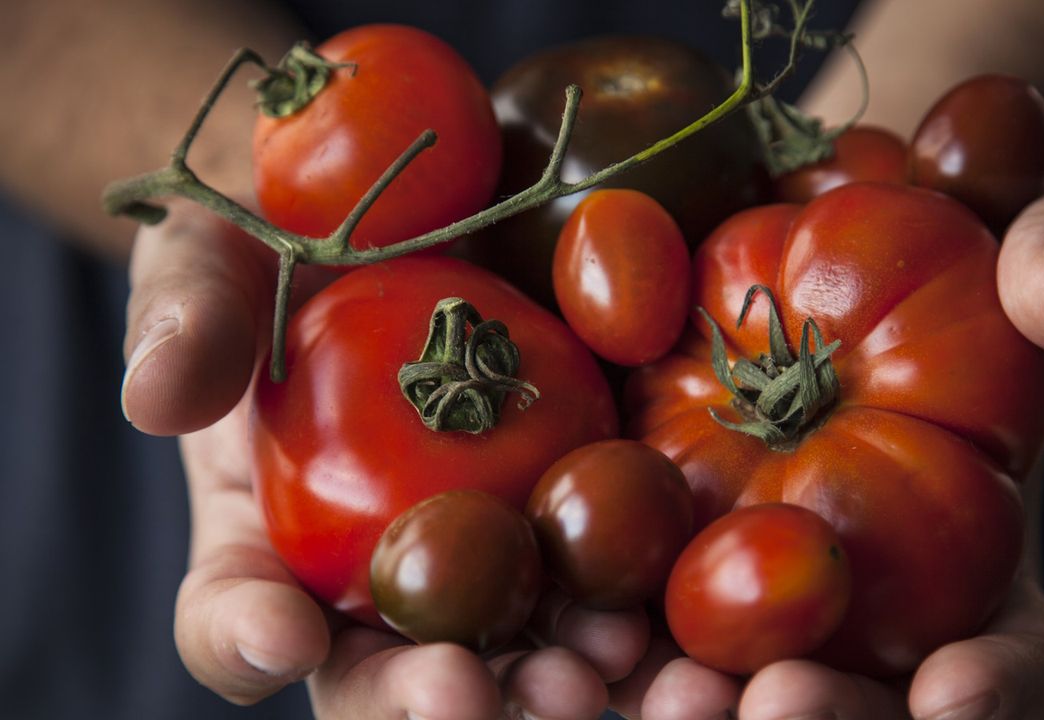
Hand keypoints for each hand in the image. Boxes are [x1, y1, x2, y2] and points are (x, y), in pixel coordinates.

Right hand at [120, 201, 649, 718]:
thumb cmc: (282, 241)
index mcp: (270, 538)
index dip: (245, 635)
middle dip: (424, 698)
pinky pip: (613, 576)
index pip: (236, 615)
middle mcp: (382, 573)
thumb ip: (190, 319)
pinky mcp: (581, 504)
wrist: (401, 202)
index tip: (279, 630)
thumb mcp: (218, 260)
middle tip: (463, 695)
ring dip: (552, 676)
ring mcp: (491, 547)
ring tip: (590, 669)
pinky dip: (643, 608)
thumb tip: (157, 395)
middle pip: (393, 672)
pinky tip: (673, 615)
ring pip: (517, 648)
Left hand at [604, 179, 1043, 719]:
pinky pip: (619, 619)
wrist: (795, 220)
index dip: (995, 690)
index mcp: (972, 564)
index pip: (1008, 659)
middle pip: (856, 708)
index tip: (954, 692)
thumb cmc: (929, 241)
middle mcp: (857, 605)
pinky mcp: (643, 556)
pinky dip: (598, 640)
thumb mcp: (1015, 225)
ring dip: (697, 706)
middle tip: (776, 705)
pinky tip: (573, 633)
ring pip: (725, 689)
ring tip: (666, 693)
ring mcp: (744, 590)